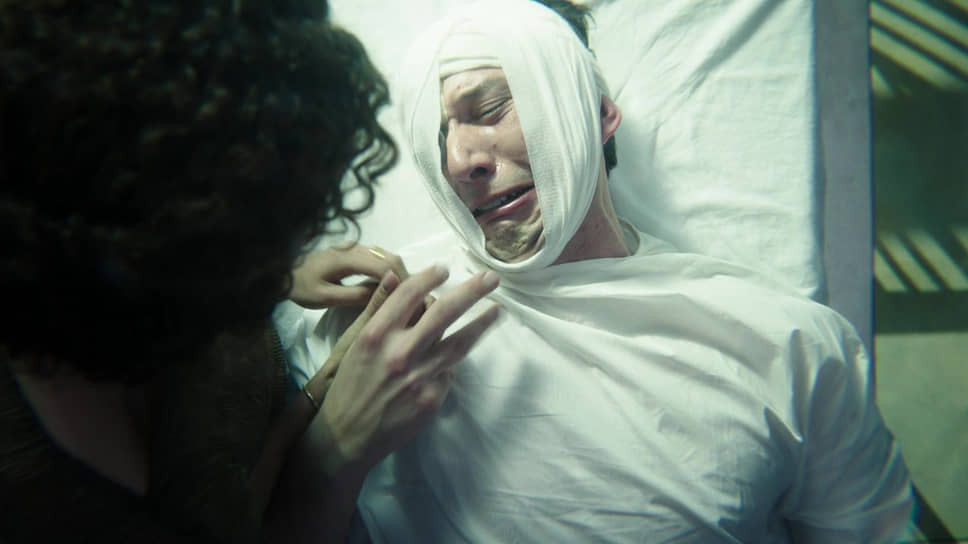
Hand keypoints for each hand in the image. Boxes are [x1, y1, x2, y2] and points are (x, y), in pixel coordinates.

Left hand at [289, 243, 408, 308]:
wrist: (282, 271)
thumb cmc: (301, 287)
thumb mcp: (324, 297)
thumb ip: (353, 295)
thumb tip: (381, 294)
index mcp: (347, 259)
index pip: (385, 266)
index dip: (401, 281)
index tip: (411, 299)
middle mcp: (354, 248)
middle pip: (390, 257)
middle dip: (405, 276)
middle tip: (413, 298)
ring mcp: (353, 247)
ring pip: (386, 255)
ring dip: (398, 272)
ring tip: (404, 293)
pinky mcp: (352, 249)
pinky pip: (377, 255)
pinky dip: (389, 267)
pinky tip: (389, 283)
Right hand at [315, 264, 500, 476]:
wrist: (348, 435)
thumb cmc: (348, 385)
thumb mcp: (353, 342)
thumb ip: (377, 308)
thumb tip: (395, 274)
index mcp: (376, 335)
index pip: (409, 294)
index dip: (429, 277)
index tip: (444, 269)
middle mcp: (400, 353)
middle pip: (444, 312)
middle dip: (471, 291)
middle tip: (491, 278)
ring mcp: (420, 377)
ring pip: (461, 341)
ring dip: (482, 323)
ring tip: (497, 309)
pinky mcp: (433, 398)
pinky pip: (449, 370)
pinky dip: (452, 359)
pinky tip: (453, 356)